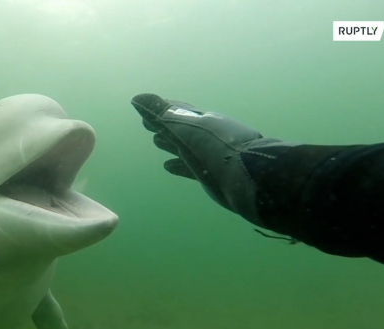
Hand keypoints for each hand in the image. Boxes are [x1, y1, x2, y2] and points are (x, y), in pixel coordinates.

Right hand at [131, 93, 263, 180]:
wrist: (246, 175)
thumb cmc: (214, 147)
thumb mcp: (185, 127)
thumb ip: (161, 114)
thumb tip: (138, 98)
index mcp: (202, 120)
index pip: (176, 111)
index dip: (159, 110)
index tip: (144, 110)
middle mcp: (206, 134)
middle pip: (180, 128)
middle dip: (164, 126)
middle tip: (147, 125)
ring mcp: (210, 154)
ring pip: (185, 146)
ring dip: (170, 144)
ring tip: (156, 142)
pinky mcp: (211, 173)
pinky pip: (190, 166)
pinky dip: (178, 164)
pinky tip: (168, 166)